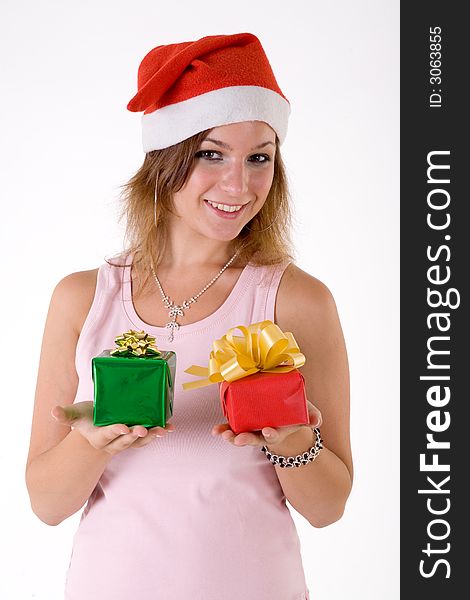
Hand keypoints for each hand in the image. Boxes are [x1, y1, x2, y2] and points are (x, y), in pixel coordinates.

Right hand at [51, 401, 174, 455]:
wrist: (96, 431)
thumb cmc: (86, 420)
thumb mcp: (74, 416)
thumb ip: (64, 415)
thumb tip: (53, 412)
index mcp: (99, 436)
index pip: (107, 435)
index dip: (115, 431)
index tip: (123, 427)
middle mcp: (114, 441)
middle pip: (126, 440)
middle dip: (135, 435)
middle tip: (143, 428)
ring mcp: (127, 440)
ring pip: (141, 441)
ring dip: (152, 435)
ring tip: (164, 430)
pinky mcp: (137, 435)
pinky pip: (150, 436)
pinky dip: (160, 432)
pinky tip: (171, 427)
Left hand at [211, 400, 321, 448]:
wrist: (284, 410)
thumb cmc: (295, 412)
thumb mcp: (306, 412)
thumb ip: (312, 415)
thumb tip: (317, 420)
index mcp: (278, 431)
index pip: (273, 436)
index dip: (270, 435)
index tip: (267, 431)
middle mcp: (263, 434)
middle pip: (253, 440)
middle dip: (246, 440)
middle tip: (238, 439)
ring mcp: (251, 430)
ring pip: (240, 436)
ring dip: (231, 437)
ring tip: (222, 434)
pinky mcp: (242, 423)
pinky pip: (231, 428)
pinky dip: (223, 429)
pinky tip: (215, 430)